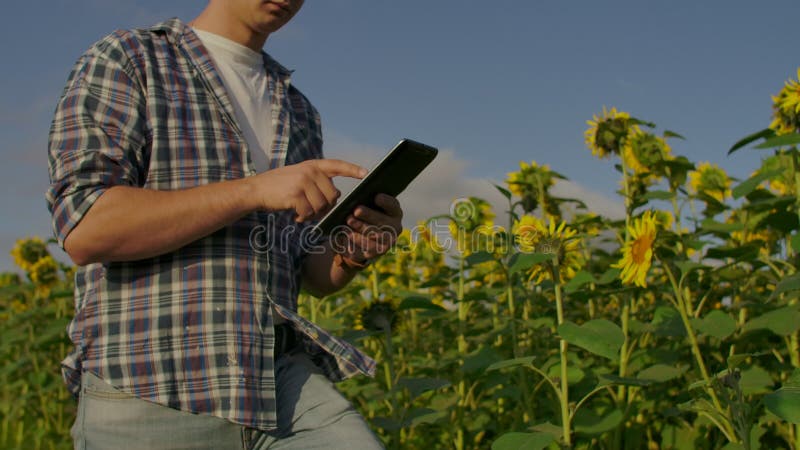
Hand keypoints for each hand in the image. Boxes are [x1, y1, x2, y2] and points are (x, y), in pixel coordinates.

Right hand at [248, 159, 366, 221]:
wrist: (256, 190)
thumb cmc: (280, 187)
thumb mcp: (299, 176)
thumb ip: (317, 182)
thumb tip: (336, 196)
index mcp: (313, 165)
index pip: (337, 165)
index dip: (352, 169)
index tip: (366, 173)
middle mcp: (310, 171)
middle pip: (332, 196)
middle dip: (324, 207)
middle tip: (311, 210)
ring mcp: (303, 182)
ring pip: (321, 206)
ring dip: (313, 214)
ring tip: (301, 212)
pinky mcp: (296, 194)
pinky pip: (309, 213)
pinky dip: (303, 218)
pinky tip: (295, 215)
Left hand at [341, 193, 403, 260]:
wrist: (361, 238)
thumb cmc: (364, 216)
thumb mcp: (366, 206)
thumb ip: (364, 200)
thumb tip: (353, 198)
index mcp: (394, 212)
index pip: (393, 205)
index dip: (386, 201)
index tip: (376, 197)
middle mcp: (395, 228)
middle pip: (383, 221)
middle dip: (369, 215)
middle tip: (356, 210)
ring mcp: (387, 242)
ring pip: (374, 235)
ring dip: (361, 228)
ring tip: (348, 222)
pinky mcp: (376, 253)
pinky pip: (365, 248)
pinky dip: (354, 240)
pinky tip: (345, 234)